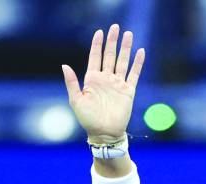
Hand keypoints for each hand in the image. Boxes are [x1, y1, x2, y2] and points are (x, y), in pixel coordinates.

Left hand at [62, 24, 145, 141]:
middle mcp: (105, 79)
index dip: (97, 44)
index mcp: (92, 79)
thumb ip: (71, 82)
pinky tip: (141, 52)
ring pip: (122, 61)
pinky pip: (134, 74)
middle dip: (113, 41)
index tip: (100, 32)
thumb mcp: (76, 100)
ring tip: (128, 34)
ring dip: (126, 48)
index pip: (95, 57)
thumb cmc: (87, 119)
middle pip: (110, 55)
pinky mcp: (128, 91)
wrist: (104, 133)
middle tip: (116, 27)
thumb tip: (64, 65)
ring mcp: (117, 84)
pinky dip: (138, 63)